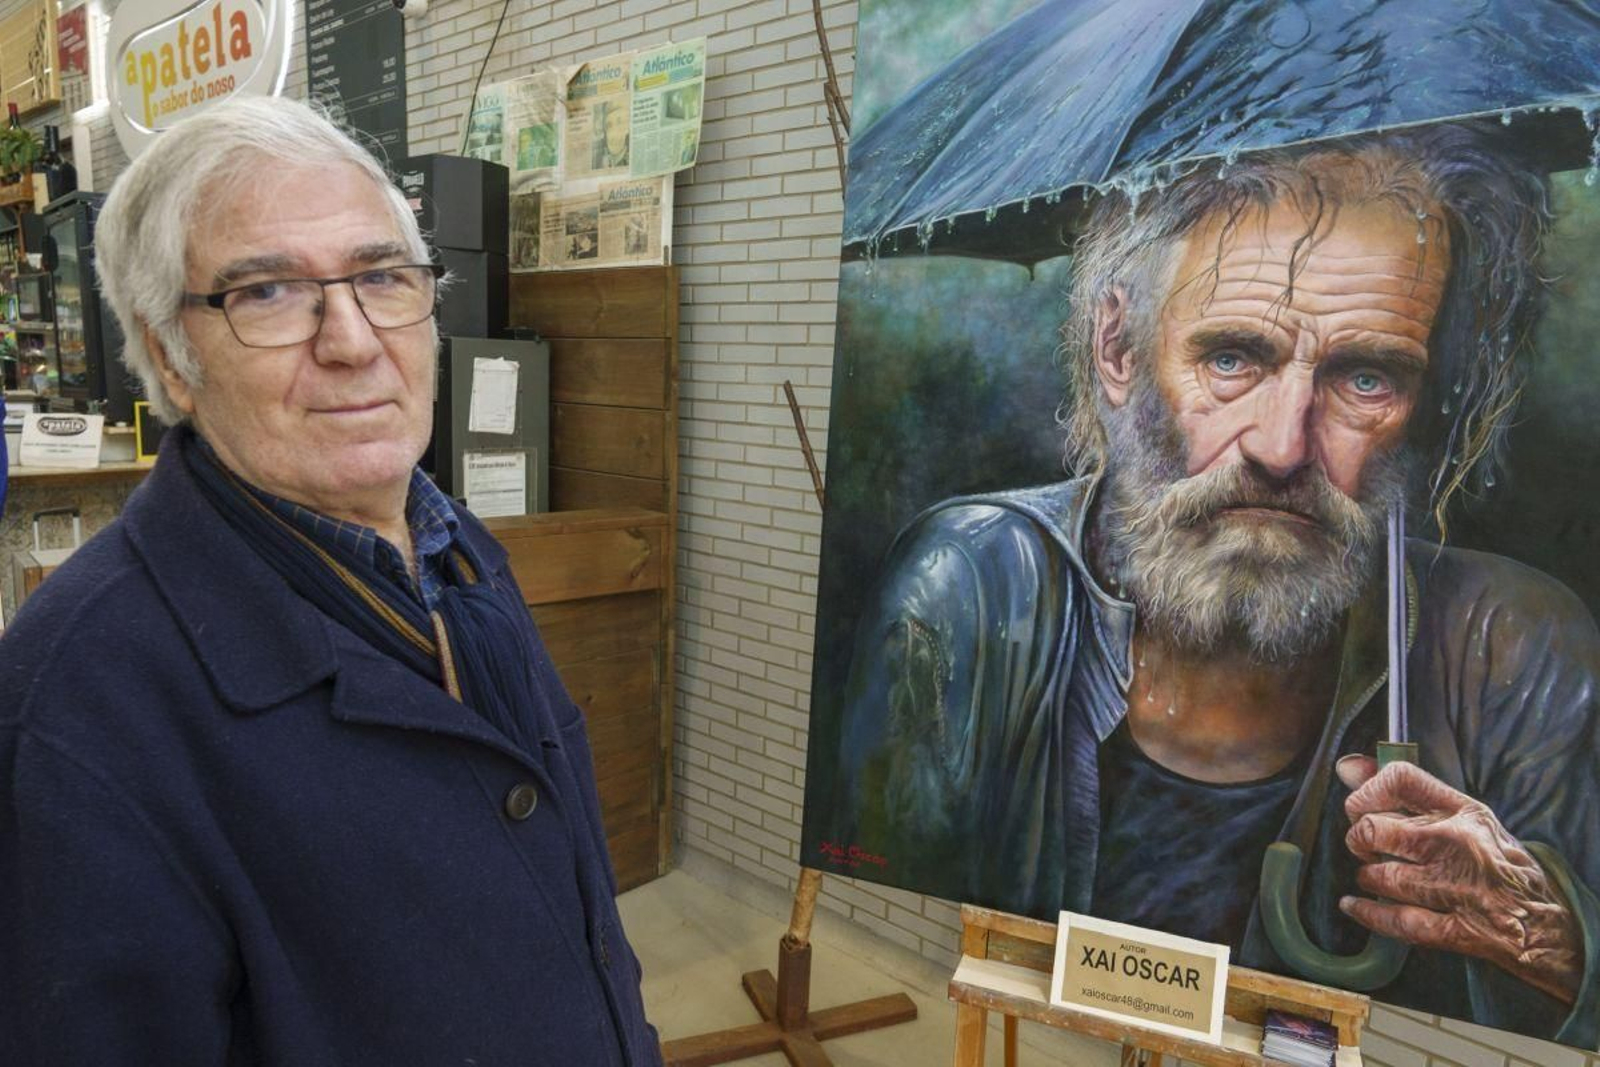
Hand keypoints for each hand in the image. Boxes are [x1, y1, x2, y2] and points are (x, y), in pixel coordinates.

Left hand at [1336, 755, 1580, 1003]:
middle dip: (1358, 840)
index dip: (1366, 791)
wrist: (1547, 925)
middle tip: (1367, 848)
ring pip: (1379, 875)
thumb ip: (1408, 791)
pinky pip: (1393, 919)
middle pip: (1374, 829)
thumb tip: (1345, 766)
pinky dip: (1366, 912)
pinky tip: (1354, 906)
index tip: (1363, 807)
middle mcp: (1457, 844)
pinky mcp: (1454, 929)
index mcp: (1464, 812)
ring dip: (1368, 878)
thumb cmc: (1502, 865)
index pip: (1398, 778)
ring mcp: (1455, 888)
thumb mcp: (1468, 816)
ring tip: (1378, 878)